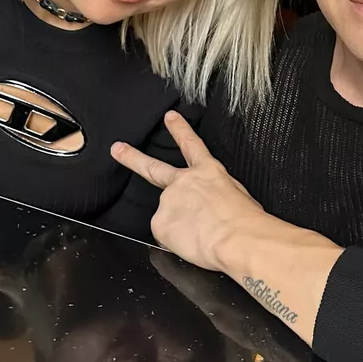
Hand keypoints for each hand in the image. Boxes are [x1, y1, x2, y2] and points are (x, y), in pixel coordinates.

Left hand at [111, 112, 264, 271]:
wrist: (236, 237)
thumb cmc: (244, 220)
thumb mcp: (238, 196)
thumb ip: (216, 196)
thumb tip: (209, 209)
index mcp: (208, 172)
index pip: (191, 145)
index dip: (179, 130)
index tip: (170, 117)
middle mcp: (183, 182)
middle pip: (153, 168)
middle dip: (132, 157)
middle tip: (117, 149)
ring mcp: (168, 201)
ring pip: (167, 217)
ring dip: (179, 226)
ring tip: (198, 236)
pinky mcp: (159, 222)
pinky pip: (166, 236)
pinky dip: (178, 242)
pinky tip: (193, 243)